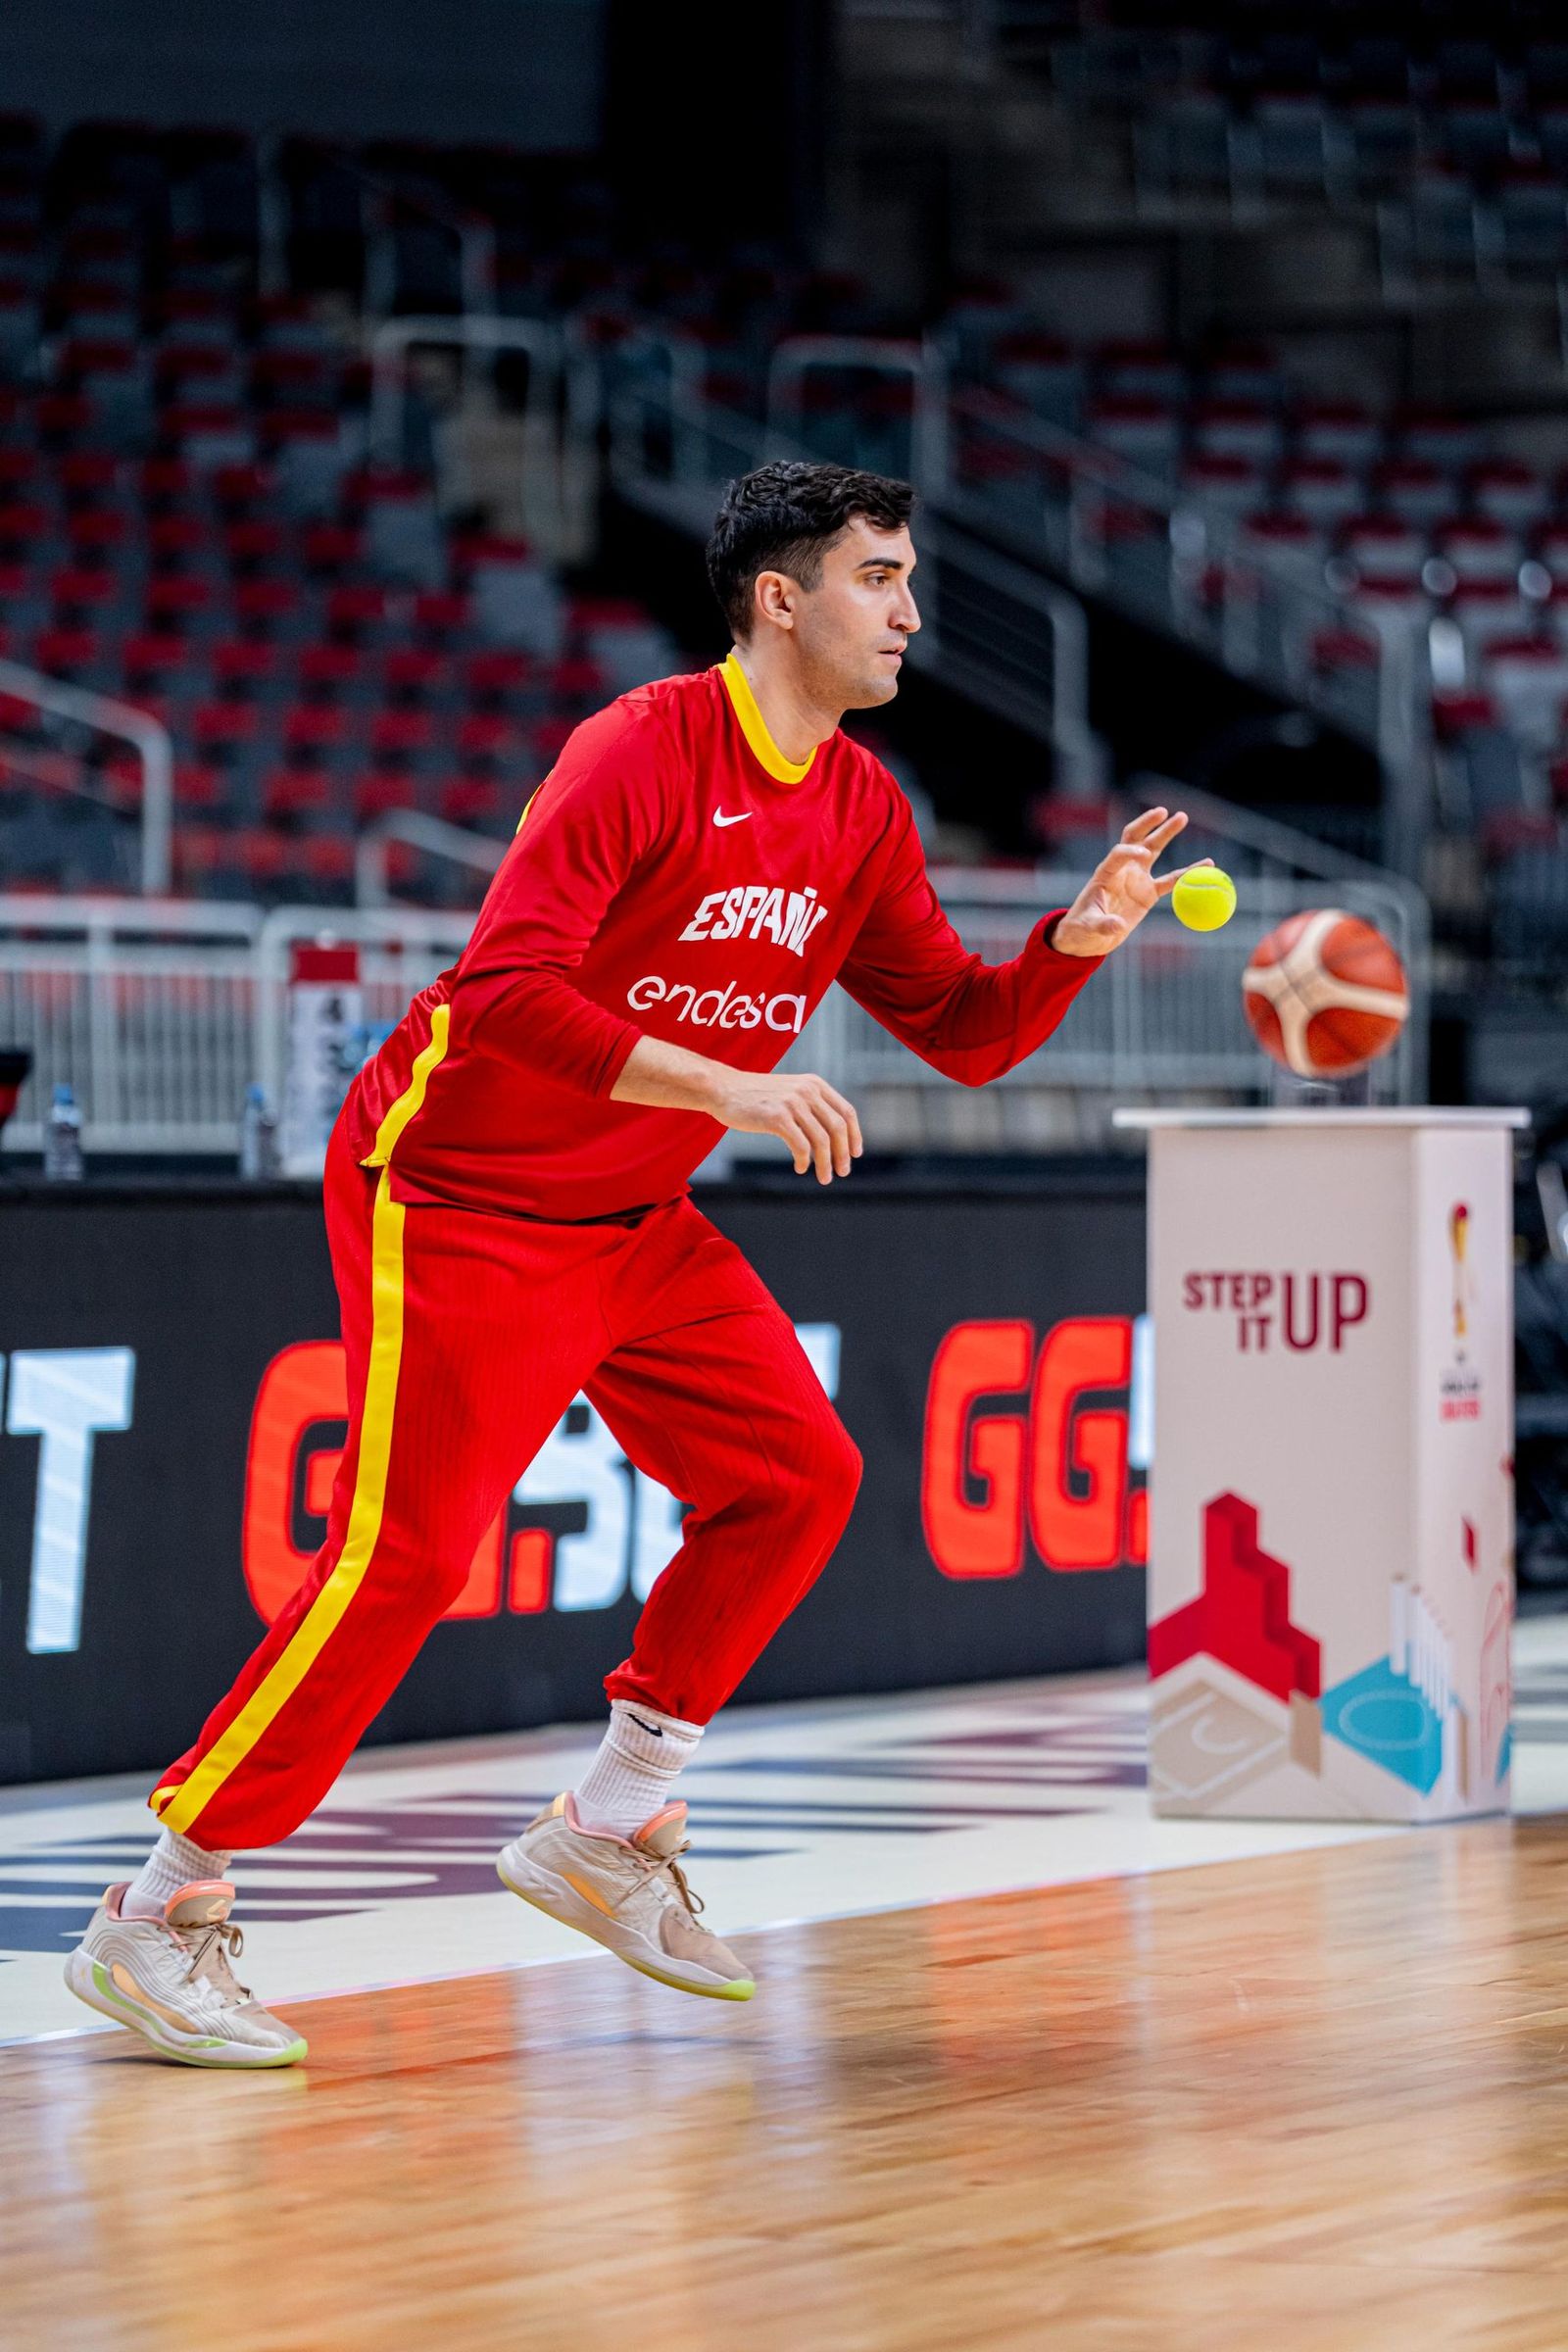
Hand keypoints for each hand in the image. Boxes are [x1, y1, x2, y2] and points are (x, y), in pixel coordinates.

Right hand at [711, 1067, 863, 1183]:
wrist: (723, 1089)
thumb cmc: (756, 1096)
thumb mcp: (790, 1092)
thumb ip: (810, 1106)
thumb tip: (831, 1135)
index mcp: (815, 1084)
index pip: (847, 1112)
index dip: (854, 1135)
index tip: (855, 1154)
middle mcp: (807, 1091)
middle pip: (838, 1128)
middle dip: (843, 1154)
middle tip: (842, 1172)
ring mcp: (793, 1103)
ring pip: (821, 1140)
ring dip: (825, 1163)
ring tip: (824, 1178)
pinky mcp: (777, 1117)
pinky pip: (801, 1146)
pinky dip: (804, 1161)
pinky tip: (800, 1168)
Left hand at [1051, 807, 1212, 956]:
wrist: (1089, 937)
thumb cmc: (1082, 929)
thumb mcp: (1088, 927)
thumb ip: (1103, 924)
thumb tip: (1118, 925)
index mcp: (1105, 873)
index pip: (1118, 853)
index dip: (1130, 851)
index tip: (1144, 854)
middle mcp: (1122, 870)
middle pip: (1136, 840)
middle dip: (1149, 825)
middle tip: (1165, 811)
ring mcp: (1137, 878)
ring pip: (1154, 850)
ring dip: (1166, 833)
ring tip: (1182, 816)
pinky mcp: (1148, 892)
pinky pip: (1171, 880)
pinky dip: (1188, 872)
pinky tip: (1207, 863)